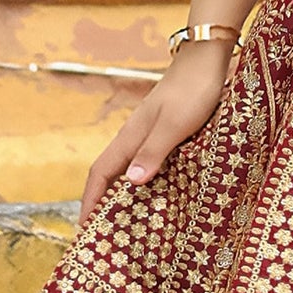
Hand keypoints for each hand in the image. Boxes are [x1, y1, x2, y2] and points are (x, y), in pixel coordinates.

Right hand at [78, 38, 235, 223]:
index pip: (101, 173)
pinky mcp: (167, 131)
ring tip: (129, 221)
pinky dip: (146, 181)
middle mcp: (135, 136)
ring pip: (130, 169)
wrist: (207, 59)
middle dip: (102, 202)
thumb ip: (153, 151)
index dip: (91, 200)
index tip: (85, 228)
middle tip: (104, 233)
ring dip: (124, 193)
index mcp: (131, 136)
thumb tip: (131, 182)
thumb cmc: (192, 90)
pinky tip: (158, 192)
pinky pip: (148, 162)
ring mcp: (150, 133)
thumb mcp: (175, 124)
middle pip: (111, 174)